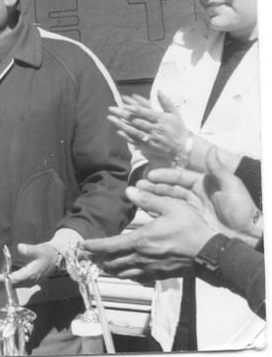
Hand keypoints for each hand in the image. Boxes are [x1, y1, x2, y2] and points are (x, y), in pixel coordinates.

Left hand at [0, 242, 58, 287]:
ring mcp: (28, 282)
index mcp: (31, 274)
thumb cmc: (47, 254)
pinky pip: (14, 284)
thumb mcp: (40, 250)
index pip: (14, 279)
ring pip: (12, 286)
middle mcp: (29, 281)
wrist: (57, 259)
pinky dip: (5, 283)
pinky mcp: (27, 281)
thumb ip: (30, 250)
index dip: (3, 279)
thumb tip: (20, 247)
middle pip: (11, 284)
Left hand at [79, 186, 214, 282]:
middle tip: (84, 257)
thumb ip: (149, 199)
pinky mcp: (159, 275)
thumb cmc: (192, 229)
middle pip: (111, 262)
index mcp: (141, 241)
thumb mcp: (172, 207)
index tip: (81, 246)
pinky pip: (137, 278)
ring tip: (99, 264)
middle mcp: (142, 258)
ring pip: (122, 273)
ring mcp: (150, 269)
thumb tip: (129, 190)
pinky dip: (126, 275)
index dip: (94, 246)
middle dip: (95, 259)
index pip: (110, 246)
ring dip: (109, 268)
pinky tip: (124, 272)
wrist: (211, 254)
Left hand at [107, 92, 188, 164]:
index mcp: (162, 120)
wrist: (183, 148)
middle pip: (137, 121)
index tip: (125, 105)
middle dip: (123, 115)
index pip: (147, 113)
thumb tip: (159, 90)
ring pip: (134, 131)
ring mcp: (152, 139)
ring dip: (121, 124)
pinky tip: (118, 131)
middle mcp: (156, 130)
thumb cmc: (178, 128)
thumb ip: (166, 102)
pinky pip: (136, 141)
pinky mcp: (149, 147)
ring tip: (110, 118)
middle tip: (112, 109)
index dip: (136, 109)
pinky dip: (127, 136)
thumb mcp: (175, 114)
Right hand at [143, 147, 261, 244]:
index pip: (179, 176)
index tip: (150, 175)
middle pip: (169, 188)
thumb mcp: (231, 186)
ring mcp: (191, 208)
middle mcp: (194, 194)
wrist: (247, 235)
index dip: (164, 175)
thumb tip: (212, 149)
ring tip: (136, 196)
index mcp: (203, 183)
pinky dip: (157, 211)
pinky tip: (145, 209)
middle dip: (153, 186)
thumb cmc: (241, 208)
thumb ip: (218, 168)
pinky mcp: (188, 221)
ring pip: (167, 200)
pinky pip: (170, 214)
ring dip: (152, 197)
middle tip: (137, 186)